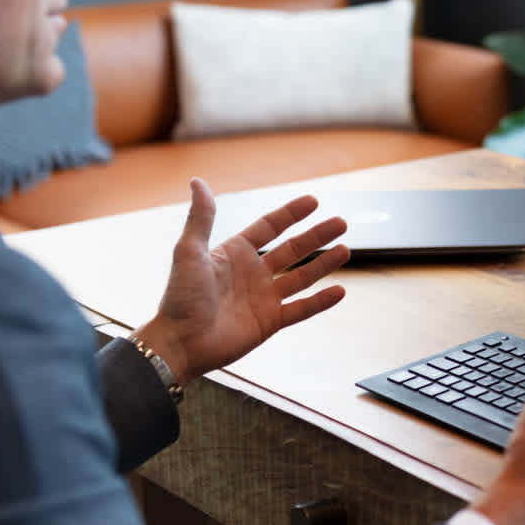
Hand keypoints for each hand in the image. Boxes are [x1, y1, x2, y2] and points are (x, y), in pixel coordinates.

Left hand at [135, 179, 348, 385]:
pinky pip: (301, 309)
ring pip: (302, 276)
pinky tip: (339, 292)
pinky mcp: (270, 322)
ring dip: (324, 264)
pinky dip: (320, 302)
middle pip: (292, 249)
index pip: (270, 227)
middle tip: (340, 223)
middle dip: (317, 236)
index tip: (313, 201)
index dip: (291, 214)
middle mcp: (253, 273)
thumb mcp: (189, 251)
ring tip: (345, 250)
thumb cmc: (180, 297)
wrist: (180, 342)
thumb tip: (197, 181)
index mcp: (235, 253)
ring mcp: (263, 298)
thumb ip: (201, 217)